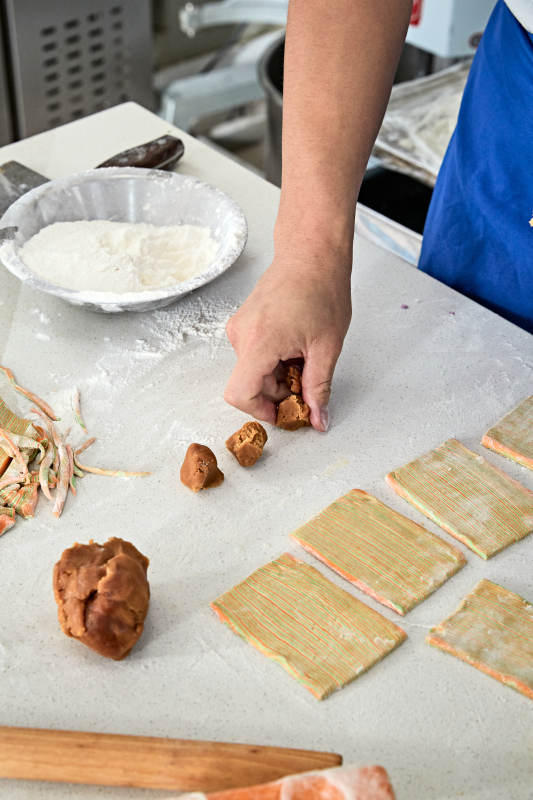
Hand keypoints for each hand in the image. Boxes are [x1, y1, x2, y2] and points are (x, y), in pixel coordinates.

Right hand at [224, 244, 351, 430]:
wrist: (312, 252)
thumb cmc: (321, 288)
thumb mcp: (327, 347)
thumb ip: (319, 387)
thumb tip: (318, 418)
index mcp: (259, 342)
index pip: (240, 394)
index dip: (262, 411)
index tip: (285, 411)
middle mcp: (241, 335)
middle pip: (250, 384)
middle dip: (278, 392)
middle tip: (308, 383)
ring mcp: (240, 327)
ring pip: (253, 370)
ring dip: (278, 374)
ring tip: (305, 356)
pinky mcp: (244, 322)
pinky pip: (254, 354)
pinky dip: (274, 360)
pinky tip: (296, 346)